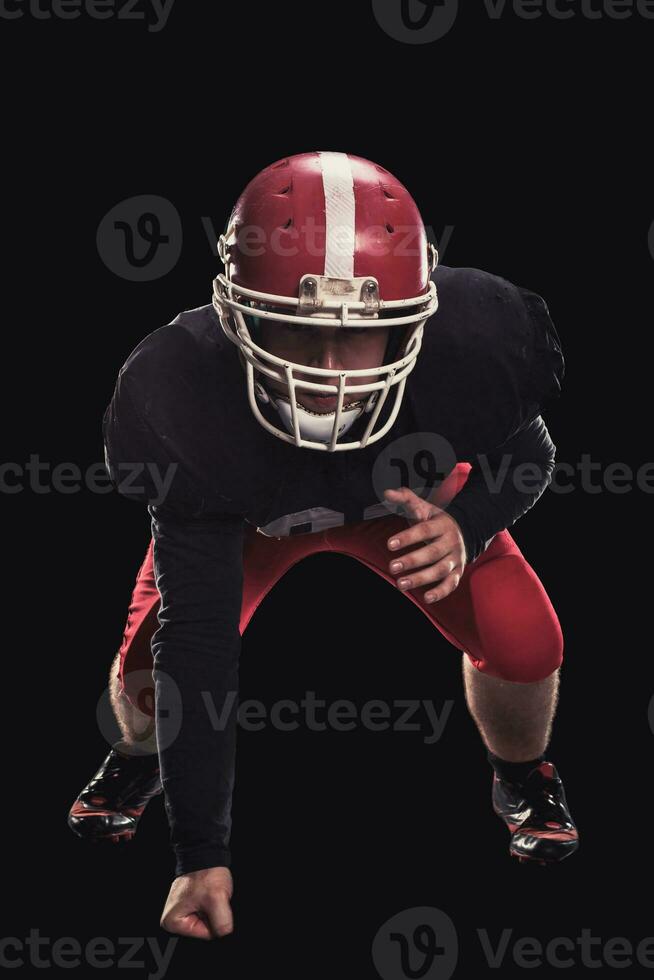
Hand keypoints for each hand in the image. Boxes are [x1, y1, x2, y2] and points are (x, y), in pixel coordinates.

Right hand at [160, 867, 233, 939]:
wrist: (205, 852)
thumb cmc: (205, 872)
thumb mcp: (217, 899)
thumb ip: (222, 923)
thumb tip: (225, 934)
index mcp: (172, 923)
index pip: (205, 935)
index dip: (215, 919)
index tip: (211, 902)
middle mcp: (173, 920)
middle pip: (205, 929)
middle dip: (213, 914)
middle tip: (211, 897)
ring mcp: (181, 911)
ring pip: (207, 920)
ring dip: (213, 908)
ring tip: (210, 894)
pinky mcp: (189, 904)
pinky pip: (206, 911)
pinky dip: (212, 903)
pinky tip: (210, 893)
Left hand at [383, 486, 466, 602]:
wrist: (464, 531)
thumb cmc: (435, 520)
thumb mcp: (423, 507)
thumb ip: (405, 499)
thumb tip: (387, 492)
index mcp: (442, 524)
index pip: (425, 530)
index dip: (408, 537)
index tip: (389, 544)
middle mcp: (451, 542)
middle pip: (432, 552)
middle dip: (412, 561)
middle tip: (392, 567)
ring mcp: (456, 558)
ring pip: (440, 570)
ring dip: (421, 578)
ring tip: (400, 584)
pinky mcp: (458, 572)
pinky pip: (451, 584)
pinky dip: (440, 592)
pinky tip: (426, 598)